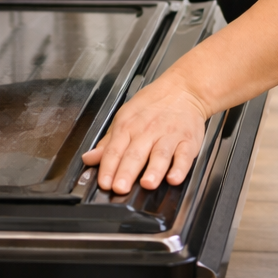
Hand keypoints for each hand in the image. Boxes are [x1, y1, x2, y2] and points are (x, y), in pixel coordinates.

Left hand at [82, 74, 208, 194]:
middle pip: (135, 154)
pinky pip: (184, 156)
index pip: (114, 150)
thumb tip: (89, 159)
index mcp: (128, 126)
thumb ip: (108, 142)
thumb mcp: (125, 117)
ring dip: (154, 170)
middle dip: (126, 172)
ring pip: (160, 154)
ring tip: (147, 184)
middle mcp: (147, 131)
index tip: (104, 183)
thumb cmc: (153, 104)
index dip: (108, 168)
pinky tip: (174, 178)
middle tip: (120, 188)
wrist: (183, 89)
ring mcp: (169, 136)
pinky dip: (180, 168)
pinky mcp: (188, 141)